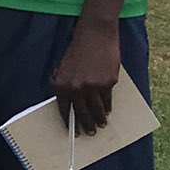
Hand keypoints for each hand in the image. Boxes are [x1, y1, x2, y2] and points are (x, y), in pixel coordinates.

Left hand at [52, 17, 121, 132]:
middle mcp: (76, 88)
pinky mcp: (108, 82)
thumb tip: (71, 103)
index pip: (64, 109)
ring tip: (101, 125)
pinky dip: (108, 107)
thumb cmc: (78, 50)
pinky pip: (108, 99)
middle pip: (81, 112)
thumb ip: (66, 84)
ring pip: (97, 108)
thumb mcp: (64, 67)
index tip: (72, 131)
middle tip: (89, 133)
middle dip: (85, 125)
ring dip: (99, 119)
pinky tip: (109, 111)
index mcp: (61, 85)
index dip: (69, 122)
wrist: (94, 35)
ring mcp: (93, 86)